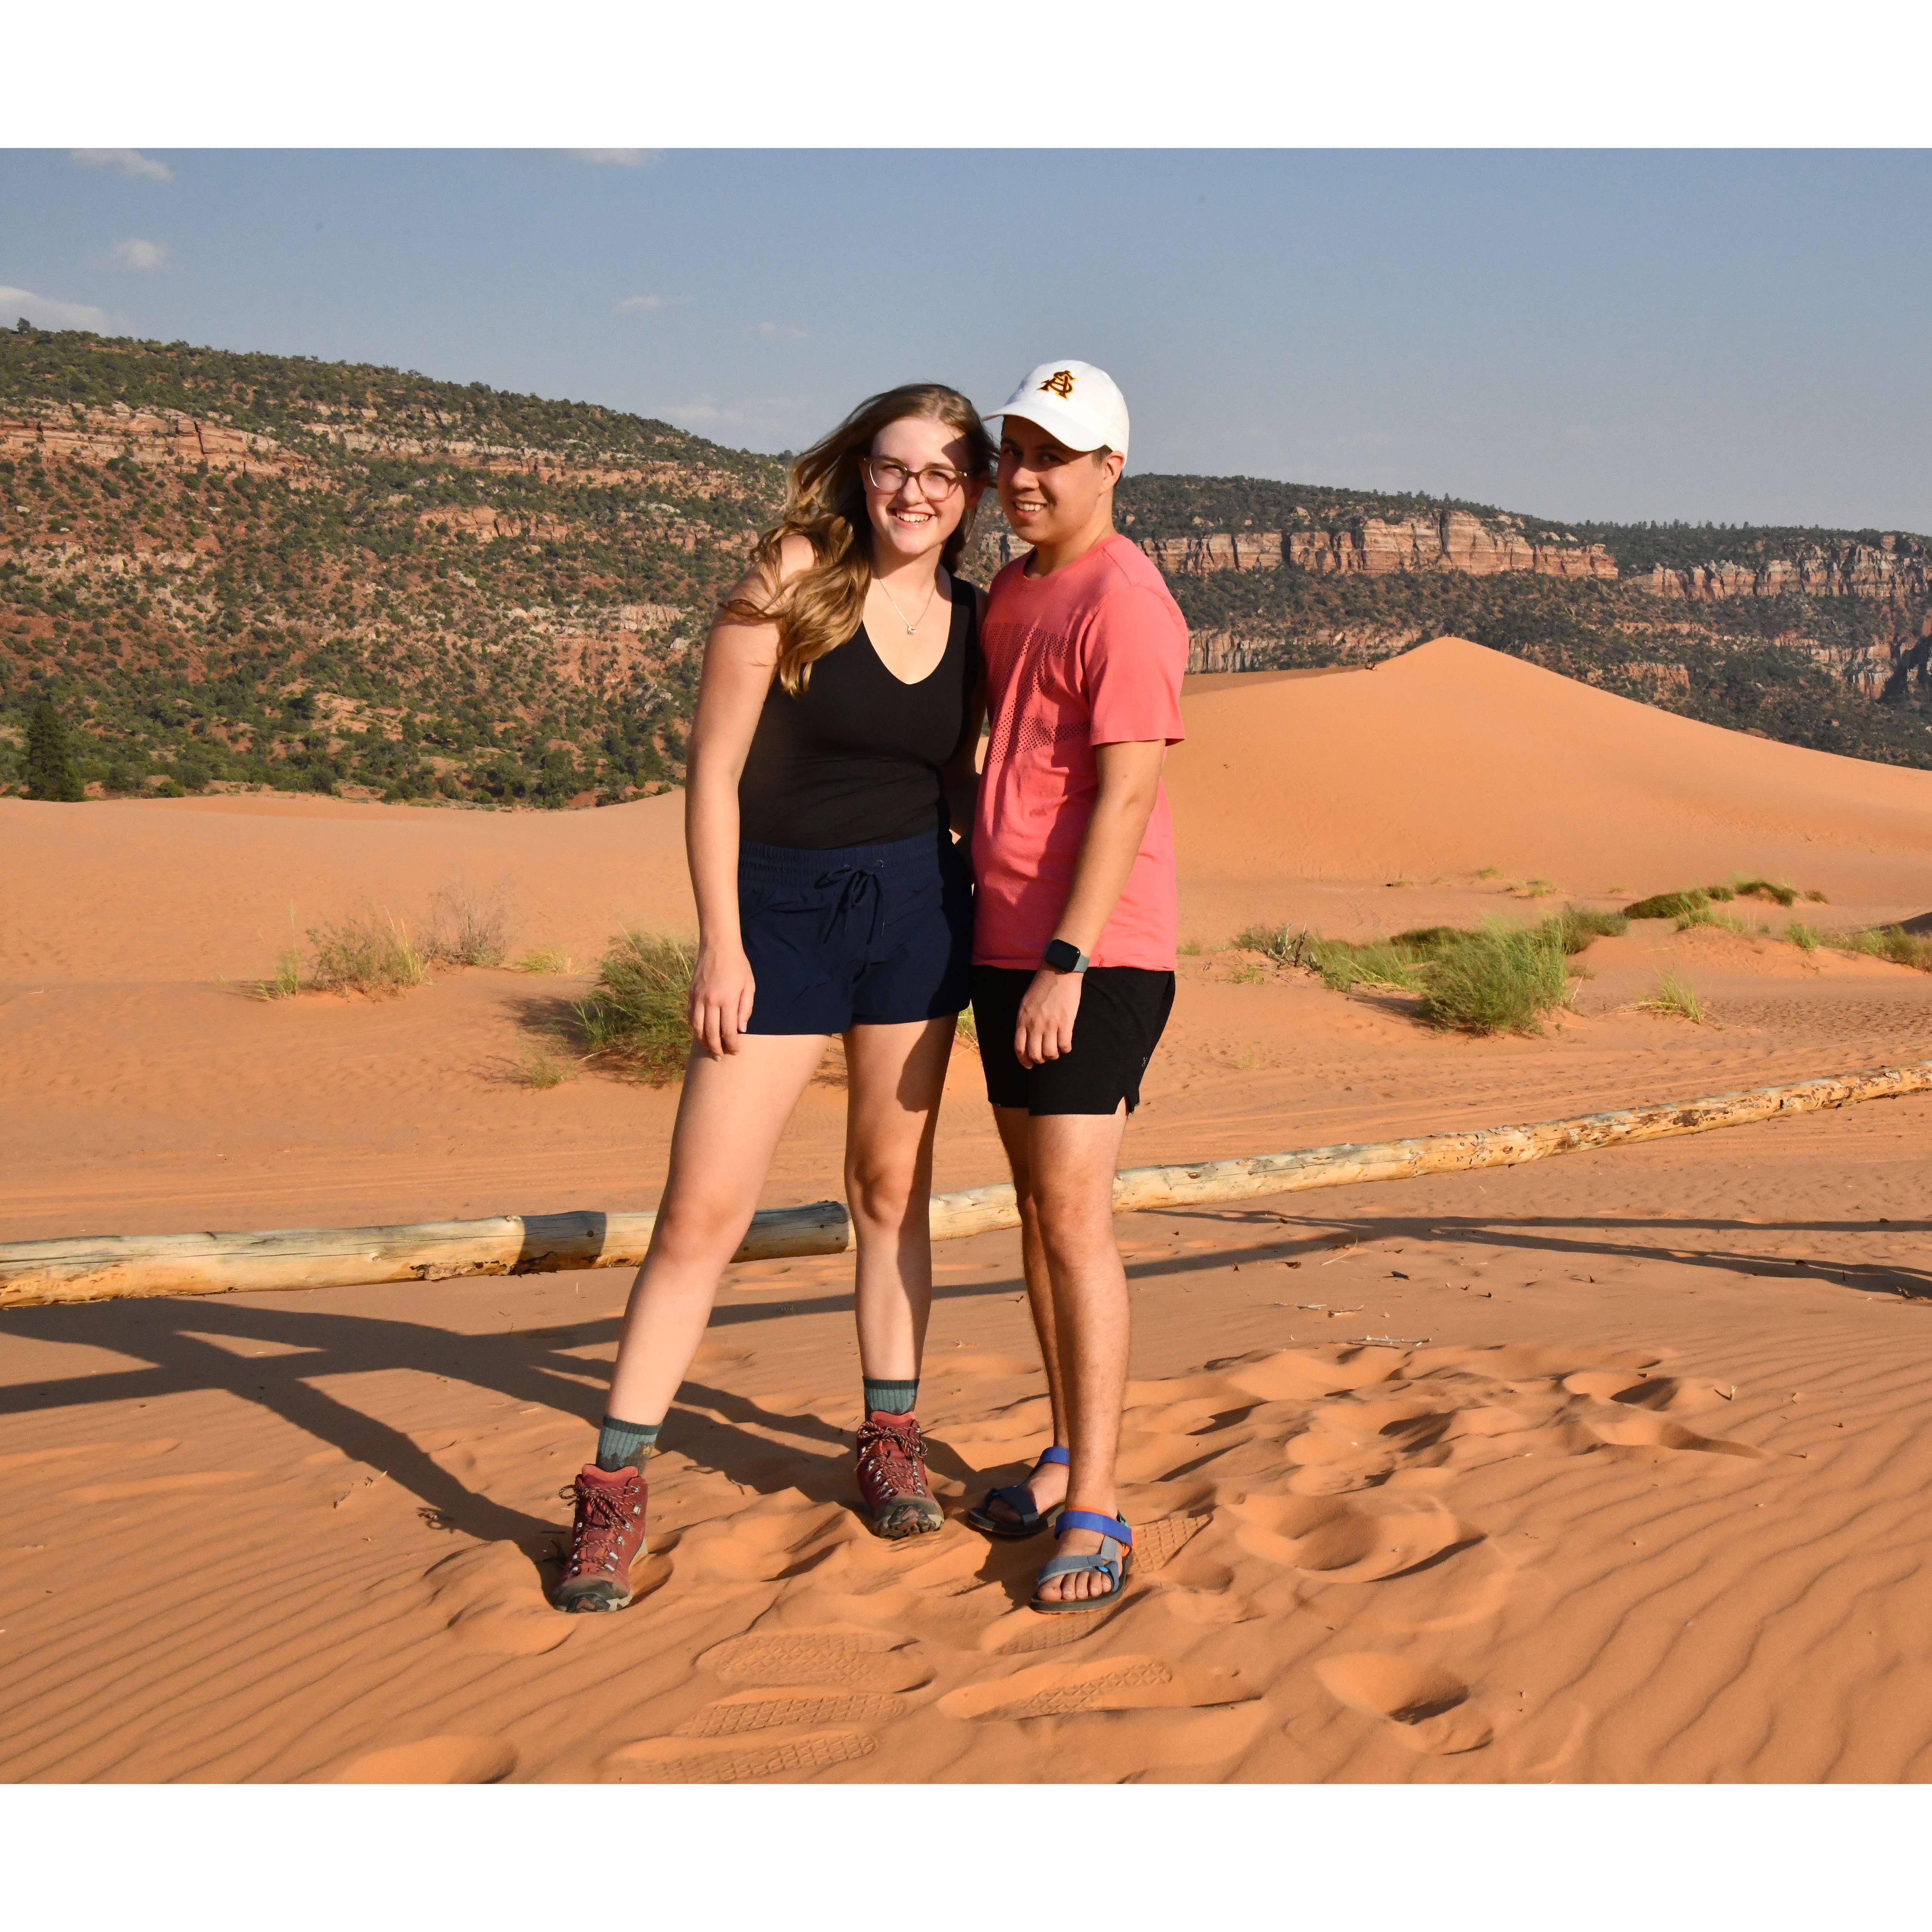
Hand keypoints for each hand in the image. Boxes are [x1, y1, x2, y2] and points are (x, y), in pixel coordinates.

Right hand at [688, 943, 755, 1057]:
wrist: (718, 946)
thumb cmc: (738, 966)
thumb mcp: (749, 986)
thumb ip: (746, 1009)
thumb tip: (741, 1029)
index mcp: (728, 1000)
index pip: (728, 1031)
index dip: (731, 1045)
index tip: (735, 1052)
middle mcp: (710, 1001)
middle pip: (711, 1034)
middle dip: (716, 1049)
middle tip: (721, 1057)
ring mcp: (698, 998)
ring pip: (697, 1028)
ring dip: (703, 1042)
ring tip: (710, 1050)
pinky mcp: (691, 994)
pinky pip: (691, 1017)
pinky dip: (694, 1028)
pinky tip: (700, 1033)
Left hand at [1014, 967, 1081, 1068]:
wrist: (1058, 971)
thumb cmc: (1042, 986)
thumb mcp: (1025, 1003)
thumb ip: (1025, 1021)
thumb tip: (1028, 1038)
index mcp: (1022, 1020)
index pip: (1019, 1048)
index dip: (1024, 1060)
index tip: (1029, 1065)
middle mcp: (1034, 1025)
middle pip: (1035, 1054)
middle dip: (1040, 1060)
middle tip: (1045, 1057)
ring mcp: (1050, 1024)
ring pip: (1050, 1053)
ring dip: (1054, 1055)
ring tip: (1056, 1050)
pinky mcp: (1066, 1022)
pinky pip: (1065, 1045)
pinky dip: (1066, 1048)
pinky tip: (1066, 1044)